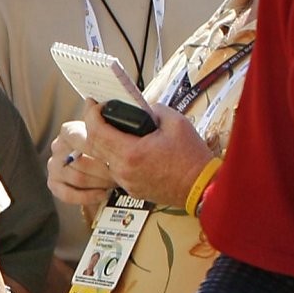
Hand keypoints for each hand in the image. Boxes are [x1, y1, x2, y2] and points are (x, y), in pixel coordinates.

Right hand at [47, 119, 114, 209]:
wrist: (110, 161)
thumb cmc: (111, 143)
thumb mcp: (115, 126)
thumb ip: (108, 117)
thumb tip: (96, 104)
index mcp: (68, 132)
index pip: (73, 135)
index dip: (95, 143)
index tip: (115, 148)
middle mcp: (57, 148)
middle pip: (78, 160)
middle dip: (104, 167)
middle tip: (122, 170)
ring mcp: (54, 167)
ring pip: (77, 178)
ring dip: (100, 181)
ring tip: (116, 180)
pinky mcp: (55, 184)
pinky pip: (67, 194)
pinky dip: (86, 196)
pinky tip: (102, 193)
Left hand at [70, 98, 213, 210]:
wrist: (202, 187)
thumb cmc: (191, 156)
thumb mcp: (175, 122)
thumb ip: (153, 109)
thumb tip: (140, 107)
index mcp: (131, 152)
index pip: (96, 131)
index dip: (91, 113)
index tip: (93, 102)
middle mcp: (123, 170)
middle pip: (94, 145)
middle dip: (93, 124)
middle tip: (98, 110)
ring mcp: (126, 182)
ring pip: (103, 159)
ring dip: (104, 141)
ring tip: (113, 127)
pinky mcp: (132, 189)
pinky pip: (116, 170)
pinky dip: (116, 155)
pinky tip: (126, 146)